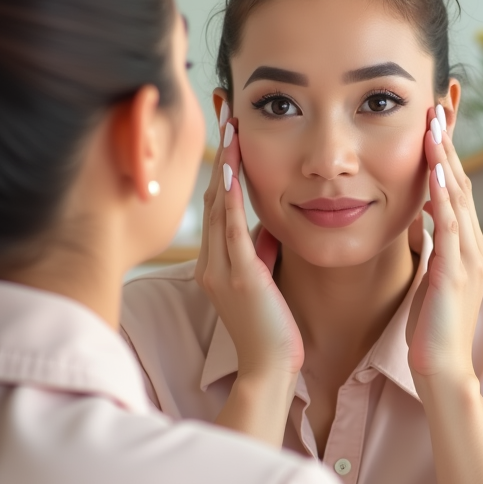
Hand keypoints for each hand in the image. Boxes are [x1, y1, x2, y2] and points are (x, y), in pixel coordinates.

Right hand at [196, 104, 303, 377]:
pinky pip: (231, 230)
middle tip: (226, 113)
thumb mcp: (263, 281)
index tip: (231, 131)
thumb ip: (261, 252)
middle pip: (212, 195)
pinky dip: (230, 198)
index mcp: (215, 263)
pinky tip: (232, 170)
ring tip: (230, 127)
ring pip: (218, 206)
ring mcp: (220, 269)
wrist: (270, 370)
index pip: (216, 204)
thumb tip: (267, 227)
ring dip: (224, 163)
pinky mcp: (238, 278)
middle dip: (220, 153)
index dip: (222, 165)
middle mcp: (210, 262)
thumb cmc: (273, 331)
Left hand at [406, 106, 482, 381]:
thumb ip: (432, 247)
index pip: (455, 188)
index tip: (433, 121)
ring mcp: (468, 257)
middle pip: (460, 182)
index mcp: (467, 246)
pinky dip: (442, 195)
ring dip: (445, 157)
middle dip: (448, 143)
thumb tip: (421, 217)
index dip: (445, 153)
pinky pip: (449, 225)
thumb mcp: (431, 278)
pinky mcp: (455, 272)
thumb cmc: (431, 329)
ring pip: (457, 196)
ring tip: (435, 123)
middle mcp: (474, 245)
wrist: (444, 371)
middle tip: (437, 105)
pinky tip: (435, 170)